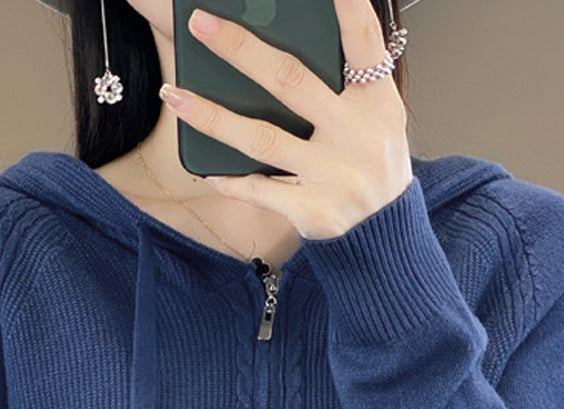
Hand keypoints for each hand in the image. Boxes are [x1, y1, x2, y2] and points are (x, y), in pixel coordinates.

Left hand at [159, 0, 413, 239]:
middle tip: (201, 25)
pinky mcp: (314, 211)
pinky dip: (231, 180)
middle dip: (241, 50)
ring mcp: (333, 175)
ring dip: (213, 117)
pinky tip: (207, 168)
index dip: (348, 8)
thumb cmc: (371, 163)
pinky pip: (261, 191)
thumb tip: (286, 43)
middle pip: (291, 82)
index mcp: (376, 101)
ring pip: (262, 139)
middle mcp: (356, 135)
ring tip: (177, 96)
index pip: (364, 43)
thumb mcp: (378, 116)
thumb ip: (346, 82)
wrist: (386, 232)